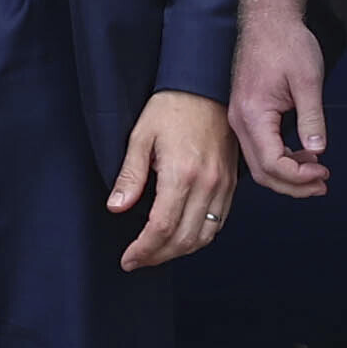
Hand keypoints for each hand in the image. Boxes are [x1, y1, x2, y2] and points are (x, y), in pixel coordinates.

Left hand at [109, 89, 240, 271]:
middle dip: (157, 257)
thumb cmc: (171, 107)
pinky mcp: (230, 184)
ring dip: (179, 252)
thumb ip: (130, 176)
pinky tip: (181, 238)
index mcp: (182, 173)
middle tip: (137, 261)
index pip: (162, 227)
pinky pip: (218, 223)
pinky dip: (199, 238)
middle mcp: (207, 184)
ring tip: (156, 254)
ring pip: (204, 237)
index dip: (143, 250)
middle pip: (183, 239)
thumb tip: (116, 208)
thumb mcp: (141, 137)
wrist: (205, 86)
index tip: (128, 259)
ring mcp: (223, 185)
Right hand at [229, 3, 329, 199]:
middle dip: (293, 185)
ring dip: (288, 175)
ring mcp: (240, 118)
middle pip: (262, 172)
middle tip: (322, 184)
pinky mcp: (247, 115)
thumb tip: (317, 152)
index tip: (323, 173)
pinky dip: (281, 160)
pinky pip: (260, 149)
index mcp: (253, 114)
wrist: (268, 18)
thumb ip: (312, 119)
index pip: (272, 163)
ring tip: (317, 173)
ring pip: (260, 164)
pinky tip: (304, 157)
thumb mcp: (308, 80)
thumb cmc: (286, 42)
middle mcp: (240, 121)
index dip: (298, 177)